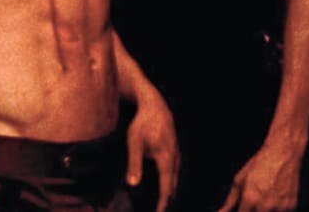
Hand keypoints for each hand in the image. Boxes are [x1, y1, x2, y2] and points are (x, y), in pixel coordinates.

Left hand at [126, 89, 179, 211]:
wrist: (154, 105)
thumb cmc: (142, 123)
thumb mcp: (134, 142)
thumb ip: (134, 163)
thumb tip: (132, 184)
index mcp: (166, 158)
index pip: (166, 186)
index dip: (163, 202)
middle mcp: (175, 158)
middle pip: (173, 185)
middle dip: (167, 201)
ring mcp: (176, 154)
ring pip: (174, 179)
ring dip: (168, 193)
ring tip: (162, 206)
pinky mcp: (174, 151)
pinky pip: (173, 172)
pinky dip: (169, 182)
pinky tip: (164, 188)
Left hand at [218, 141, 301, 211]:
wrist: (282, 154)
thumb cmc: (260, 165)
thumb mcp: (239, 180)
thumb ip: (230, 201)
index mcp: (249, 199)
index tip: (242, 209)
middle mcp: (265, 206)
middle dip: (252, 211)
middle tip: (251, 204)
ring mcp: (280, 207)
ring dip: (264, 211)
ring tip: (264, 200)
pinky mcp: (291, 206)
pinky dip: (276, 211)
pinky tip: (274, 200)